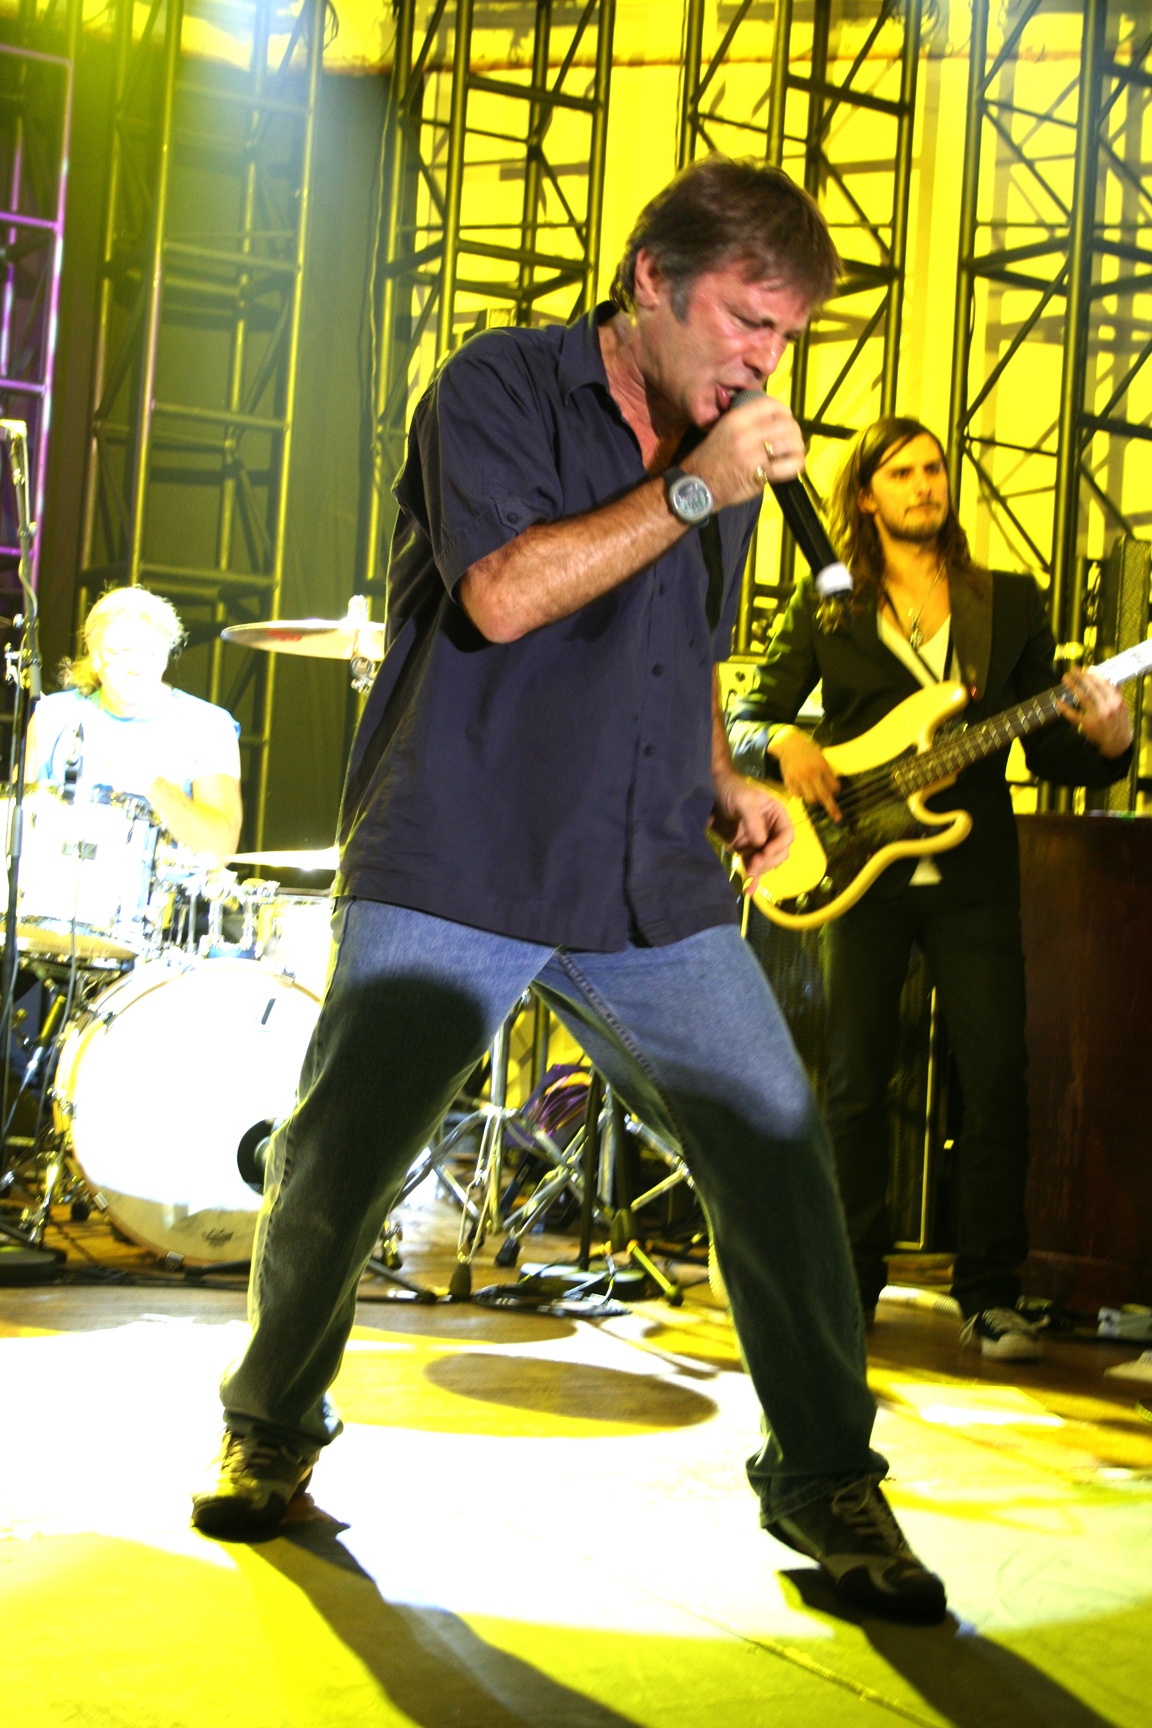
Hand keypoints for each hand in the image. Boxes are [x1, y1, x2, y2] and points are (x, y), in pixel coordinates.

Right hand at [684, 394, 805, 510]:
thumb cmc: (710, 459)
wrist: (697, 485)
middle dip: (795, 432)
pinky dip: (796, 465)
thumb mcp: (722, 430)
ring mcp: (751, 455)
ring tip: (796, 453)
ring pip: (790, 444)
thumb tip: (772, 419)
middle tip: (794, 440)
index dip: (785, 412)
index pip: (771, 406)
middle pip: (785, 424)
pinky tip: (795, 466)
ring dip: (798, 448)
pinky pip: (786, 467)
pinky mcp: (757, 475)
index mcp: (736, 419)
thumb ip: (745, 422)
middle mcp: (745, 434)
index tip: (787, 420)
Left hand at [710, 770, 793, 890]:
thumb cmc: (733, 789)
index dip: (779, 846)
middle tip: (753, 863)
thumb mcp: (744, 799)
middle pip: (779, 853)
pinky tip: (749, 891)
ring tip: (747, 872)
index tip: (764, 852)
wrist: (713, 793)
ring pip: (767, 863)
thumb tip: (761, 843)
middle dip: (768, 861)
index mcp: (777, 816)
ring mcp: (759, 843)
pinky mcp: (746, 851)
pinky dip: (752, 879)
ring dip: (760, 870)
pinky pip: (753, 867)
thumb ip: (752, 819)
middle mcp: (772, 831)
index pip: (786, 836)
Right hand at [772, 727, 840, 820]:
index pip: (834, 787)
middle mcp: (811, 773)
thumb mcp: (821, 758)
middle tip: (837, 817)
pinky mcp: (789, 781)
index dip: (835, 791)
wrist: (789, 745)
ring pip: (811, 799)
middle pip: (824, 796)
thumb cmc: (808, 752)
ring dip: (813, 798)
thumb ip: (826, 773)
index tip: (834, 791)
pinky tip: (800, 784)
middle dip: (832, 809)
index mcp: (822, 766)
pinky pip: (798, 795)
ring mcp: (799, 778)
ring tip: (811, 790)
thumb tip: (832, 791)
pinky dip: (801, 793)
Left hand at [1057, 668, 1132, 758]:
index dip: (1094, 675)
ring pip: (1082, 698)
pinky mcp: (1087, 725)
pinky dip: (1065, 707)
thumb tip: (1111, 680)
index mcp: (1116, 701)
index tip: (1087, 669)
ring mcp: (1096, 716)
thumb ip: (1117, 694)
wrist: (1118, 743)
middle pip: (1091, 688)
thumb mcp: (1123, 707)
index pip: (1104, 684)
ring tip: (1065, 679)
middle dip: (1081, 677)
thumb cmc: (1120, 724)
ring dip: (1072, 686)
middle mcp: (1107, 707)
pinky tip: (1058, 700)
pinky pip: (1073, 715)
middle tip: (1072, 670)